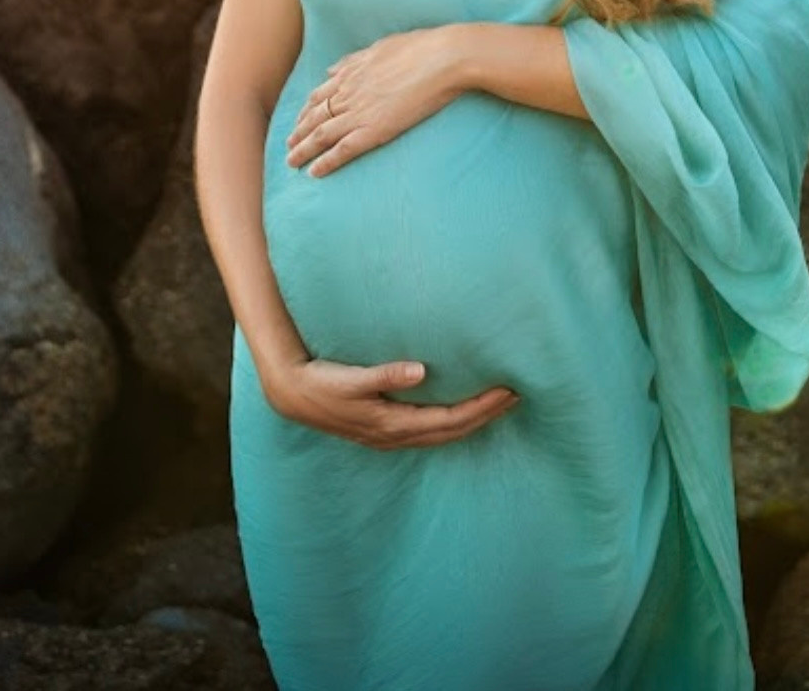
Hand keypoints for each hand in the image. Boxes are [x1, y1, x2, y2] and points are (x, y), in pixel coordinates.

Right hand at [266, 355, 520, 448]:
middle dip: (486, 414)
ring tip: (497, 401)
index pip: (451, 419)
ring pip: (443, 433)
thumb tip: (420, 371)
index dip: (482, 408)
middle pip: (454, 430)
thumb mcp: (352, 379)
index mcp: (394, 424)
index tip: (508, 391)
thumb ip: (385, 375)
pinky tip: (460, 408)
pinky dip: (452, 420)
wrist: (291, 394)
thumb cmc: (322, 382)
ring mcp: (391, 436)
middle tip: (517, 394)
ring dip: (473, 419)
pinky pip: (430, 429)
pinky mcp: (385, 428)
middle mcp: (396, 435)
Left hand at [286, 27, 461, 175]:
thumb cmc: (421, 48)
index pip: (320, 95)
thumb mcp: (380, 46)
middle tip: (288, 146)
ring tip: (292, 163)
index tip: (299, 121)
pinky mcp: (374, 129)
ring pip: (321, 135)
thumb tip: (332, 68)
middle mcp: (349, 92)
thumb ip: (354, 59)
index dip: (306, 111)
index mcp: (351, 72)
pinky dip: (326, 162)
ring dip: (303, 150)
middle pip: (314, 117)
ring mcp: (359, 111)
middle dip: (298, 133)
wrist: (443, 57)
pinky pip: (342, 150)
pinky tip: (314, 173)